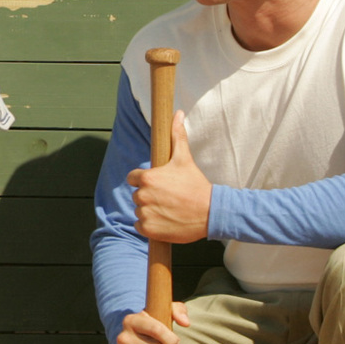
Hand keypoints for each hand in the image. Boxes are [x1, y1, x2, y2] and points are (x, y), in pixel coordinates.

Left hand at [126, 111, 211, 243]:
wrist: (212, 213)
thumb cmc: (196, 185)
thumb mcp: (184, 159)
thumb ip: (177, 135)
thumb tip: (177, 113)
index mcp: (146, 177)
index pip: (133, 178)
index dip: (145, 181)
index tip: (160, 184)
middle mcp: (142, 195)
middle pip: (136, 195)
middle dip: (149, 196)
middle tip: (169, 197)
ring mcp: (145, 213)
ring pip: (139, 210)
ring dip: (150, 211)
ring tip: (169, 209)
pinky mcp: (149, 230)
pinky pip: (140, 226)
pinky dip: (149, 225)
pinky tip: (165, 221)